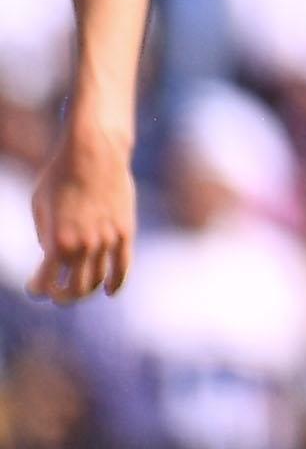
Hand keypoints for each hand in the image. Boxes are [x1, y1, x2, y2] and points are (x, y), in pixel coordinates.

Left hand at [30, 123, 131, 301]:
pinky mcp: (126, 231)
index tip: (36, 285)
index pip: (46, 284)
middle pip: (74, 289)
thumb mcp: (39, 207)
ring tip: (80, 288)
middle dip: (63, 296)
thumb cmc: (59, 176)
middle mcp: (83, 245)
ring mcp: (107, 239)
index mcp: (57, 242)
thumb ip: (46, 237)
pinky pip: (123, 267)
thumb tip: (53, 257)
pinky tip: (109, 291)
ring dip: (86, 290)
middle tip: (59, 292)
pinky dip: (116, 284)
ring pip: (97, 281)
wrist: (93, 152)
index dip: (38, 288)